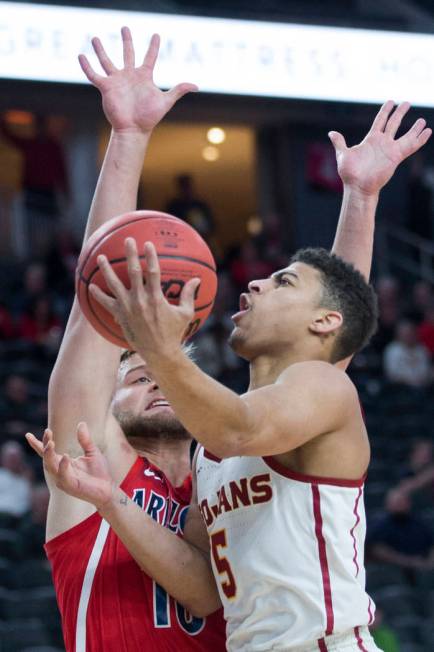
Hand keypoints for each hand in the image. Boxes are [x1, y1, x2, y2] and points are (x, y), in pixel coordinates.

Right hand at [26, 424, 113, 509]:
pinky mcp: (71, 487)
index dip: (37, 444)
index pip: (47, 453)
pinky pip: (64, 477)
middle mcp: (60, 472)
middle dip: (45, 446)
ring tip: (51, 442)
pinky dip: (63, 466)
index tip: (28, 435)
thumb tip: (81, 423)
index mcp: (63, 464)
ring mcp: (64, 481)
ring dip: (49, 455)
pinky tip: (66, 456)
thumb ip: (85, 439)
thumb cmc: (99, 472)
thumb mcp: (92, 452)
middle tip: (47, 432)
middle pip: (47, 458)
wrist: (108, 489)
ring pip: (51, 467)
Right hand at [79, 26, 197, 133]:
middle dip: (127, 40)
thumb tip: (196, 86)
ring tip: (95, 38)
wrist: (134, 129)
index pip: (149, 57)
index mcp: (144, 77)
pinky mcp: (106, 88)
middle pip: (128, 53)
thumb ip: (179, 90)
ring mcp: (117, 81)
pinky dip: (87, 66)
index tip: (156, 35)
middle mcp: (130, 76)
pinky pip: (94, 74)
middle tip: (125, 27)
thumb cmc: (150, 117)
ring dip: (101, 50)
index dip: (154, 47)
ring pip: (107, 61)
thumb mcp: (166, 101)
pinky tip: (81, 55)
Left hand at [89, 237, 198, 356]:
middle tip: (127, 241)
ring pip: (114, 285)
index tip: (147, 244)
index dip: (150, 256)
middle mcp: (140, 300)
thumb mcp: (185, 314)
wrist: (159, 353)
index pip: (153, 271)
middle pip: (133, 272)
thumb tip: (197, 280)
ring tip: (100, 257)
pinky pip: (106, 303)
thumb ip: (188, 295)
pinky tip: (91, 286)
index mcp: (156, 298)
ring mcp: (128, 308)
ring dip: (106, 270)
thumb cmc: (174, 333)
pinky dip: (98, 295)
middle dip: (130, 255)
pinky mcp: (120, 316)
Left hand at [329, 100, 431, 195]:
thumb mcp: (343, 154)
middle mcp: (382, 142)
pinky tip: (427, 132)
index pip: (380, 120)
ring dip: (414, 128)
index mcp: (371, 139)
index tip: (391, 101)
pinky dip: (419, 139)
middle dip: (400, 113)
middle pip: (394, 123)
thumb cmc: (350, 173)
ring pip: (405, 135)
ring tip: (422, 120)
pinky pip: (411, 146)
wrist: (358, 186)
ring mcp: (390, 149)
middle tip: (407, 103)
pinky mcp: (396, 157)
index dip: (385, 111)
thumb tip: (331, 133)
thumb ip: (340, 142)